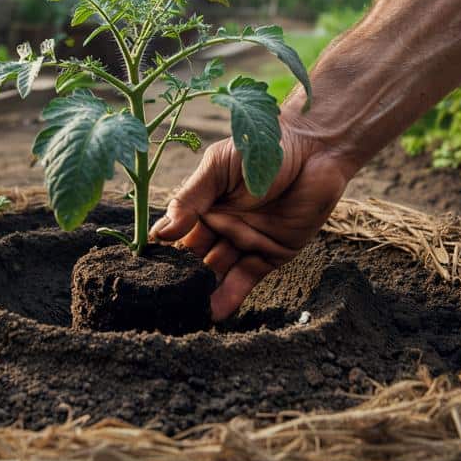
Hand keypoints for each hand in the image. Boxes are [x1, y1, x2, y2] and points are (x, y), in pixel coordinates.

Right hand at [151, 123, 353, 319]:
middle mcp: (221, 226)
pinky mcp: (271, 255)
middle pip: (195, 259)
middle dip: (182, 279)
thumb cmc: (260, 147)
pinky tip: (214, 312)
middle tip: (165, 301)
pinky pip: (247, 278)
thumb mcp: (217, 168)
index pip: (178, 234)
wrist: (314, 148)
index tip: (147, 274)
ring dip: (203, 292)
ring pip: (218, 273)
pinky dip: (231, 296)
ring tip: (186, 313)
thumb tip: (159, 234)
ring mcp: (245, 242)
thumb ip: (190, 200)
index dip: (165, 253)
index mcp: (204, 205)